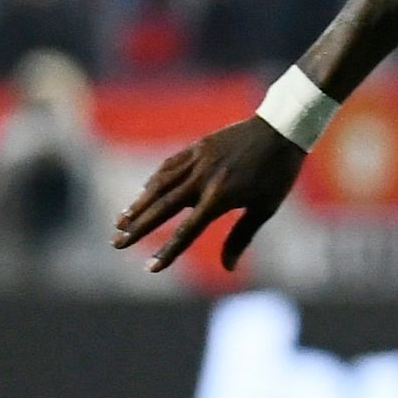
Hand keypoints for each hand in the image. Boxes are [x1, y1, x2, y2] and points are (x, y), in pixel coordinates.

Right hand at [113, 115, 307, 271]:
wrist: (281, 130)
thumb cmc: (278, 174)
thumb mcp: (265, 208)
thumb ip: (242, 236)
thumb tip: (228, 268)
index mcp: (220, 198)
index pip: (187, 231)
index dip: (168, 252)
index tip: (151, 268)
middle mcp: (202, 180)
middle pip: (162, 208)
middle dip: (137, 228)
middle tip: (116, 244)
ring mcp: (197, 161)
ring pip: (159, 186)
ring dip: (138, 205)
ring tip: (121, 222)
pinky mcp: (196, 148)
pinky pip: (168, 167)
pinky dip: (154, 181)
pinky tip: (145, 192)